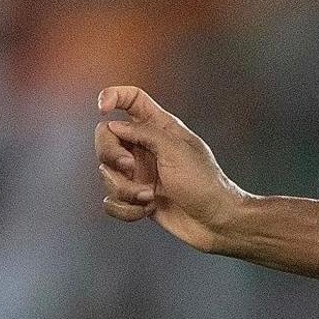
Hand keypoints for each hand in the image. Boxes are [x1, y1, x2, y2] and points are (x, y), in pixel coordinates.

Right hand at [94, 86, 248, 251]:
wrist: (216, 222)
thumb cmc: (204, 183)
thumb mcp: (176, 150)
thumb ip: (144, 133)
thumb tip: (114, 125)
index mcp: (160, 127)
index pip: (132, 99)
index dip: (113, 96)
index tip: (102, 110)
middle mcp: (146, 147)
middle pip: (106, 137)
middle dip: (111, 155)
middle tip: (130, 168)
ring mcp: (139, 172)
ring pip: (106, 173)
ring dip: (125, 189)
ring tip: (150, 197)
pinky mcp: (136, 197)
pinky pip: (111, 200)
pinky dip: (126, 208)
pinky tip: (147, 210)